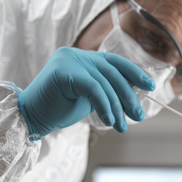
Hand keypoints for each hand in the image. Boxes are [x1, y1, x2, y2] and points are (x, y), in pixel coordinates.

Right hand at [18, 47, 155, 136]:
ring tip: (122, 126)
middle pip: (112, 73)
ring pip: (104, 83)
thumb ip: (106, 91)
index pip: (114, 62)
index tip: (150, 86)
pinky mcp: (63, 71)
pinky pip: (93, 88)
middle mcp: (76, 54)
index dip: (134, 73)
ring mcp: (68, 59)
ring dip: (117, 107)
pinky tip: (109, 121)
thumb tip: (134, 97)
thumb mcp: (89, 98)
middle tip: (138, 116)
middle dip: (128, 96)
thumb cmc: (58, 110)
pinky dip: (104, 106)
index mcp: (82, 58)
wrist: (31, 119)